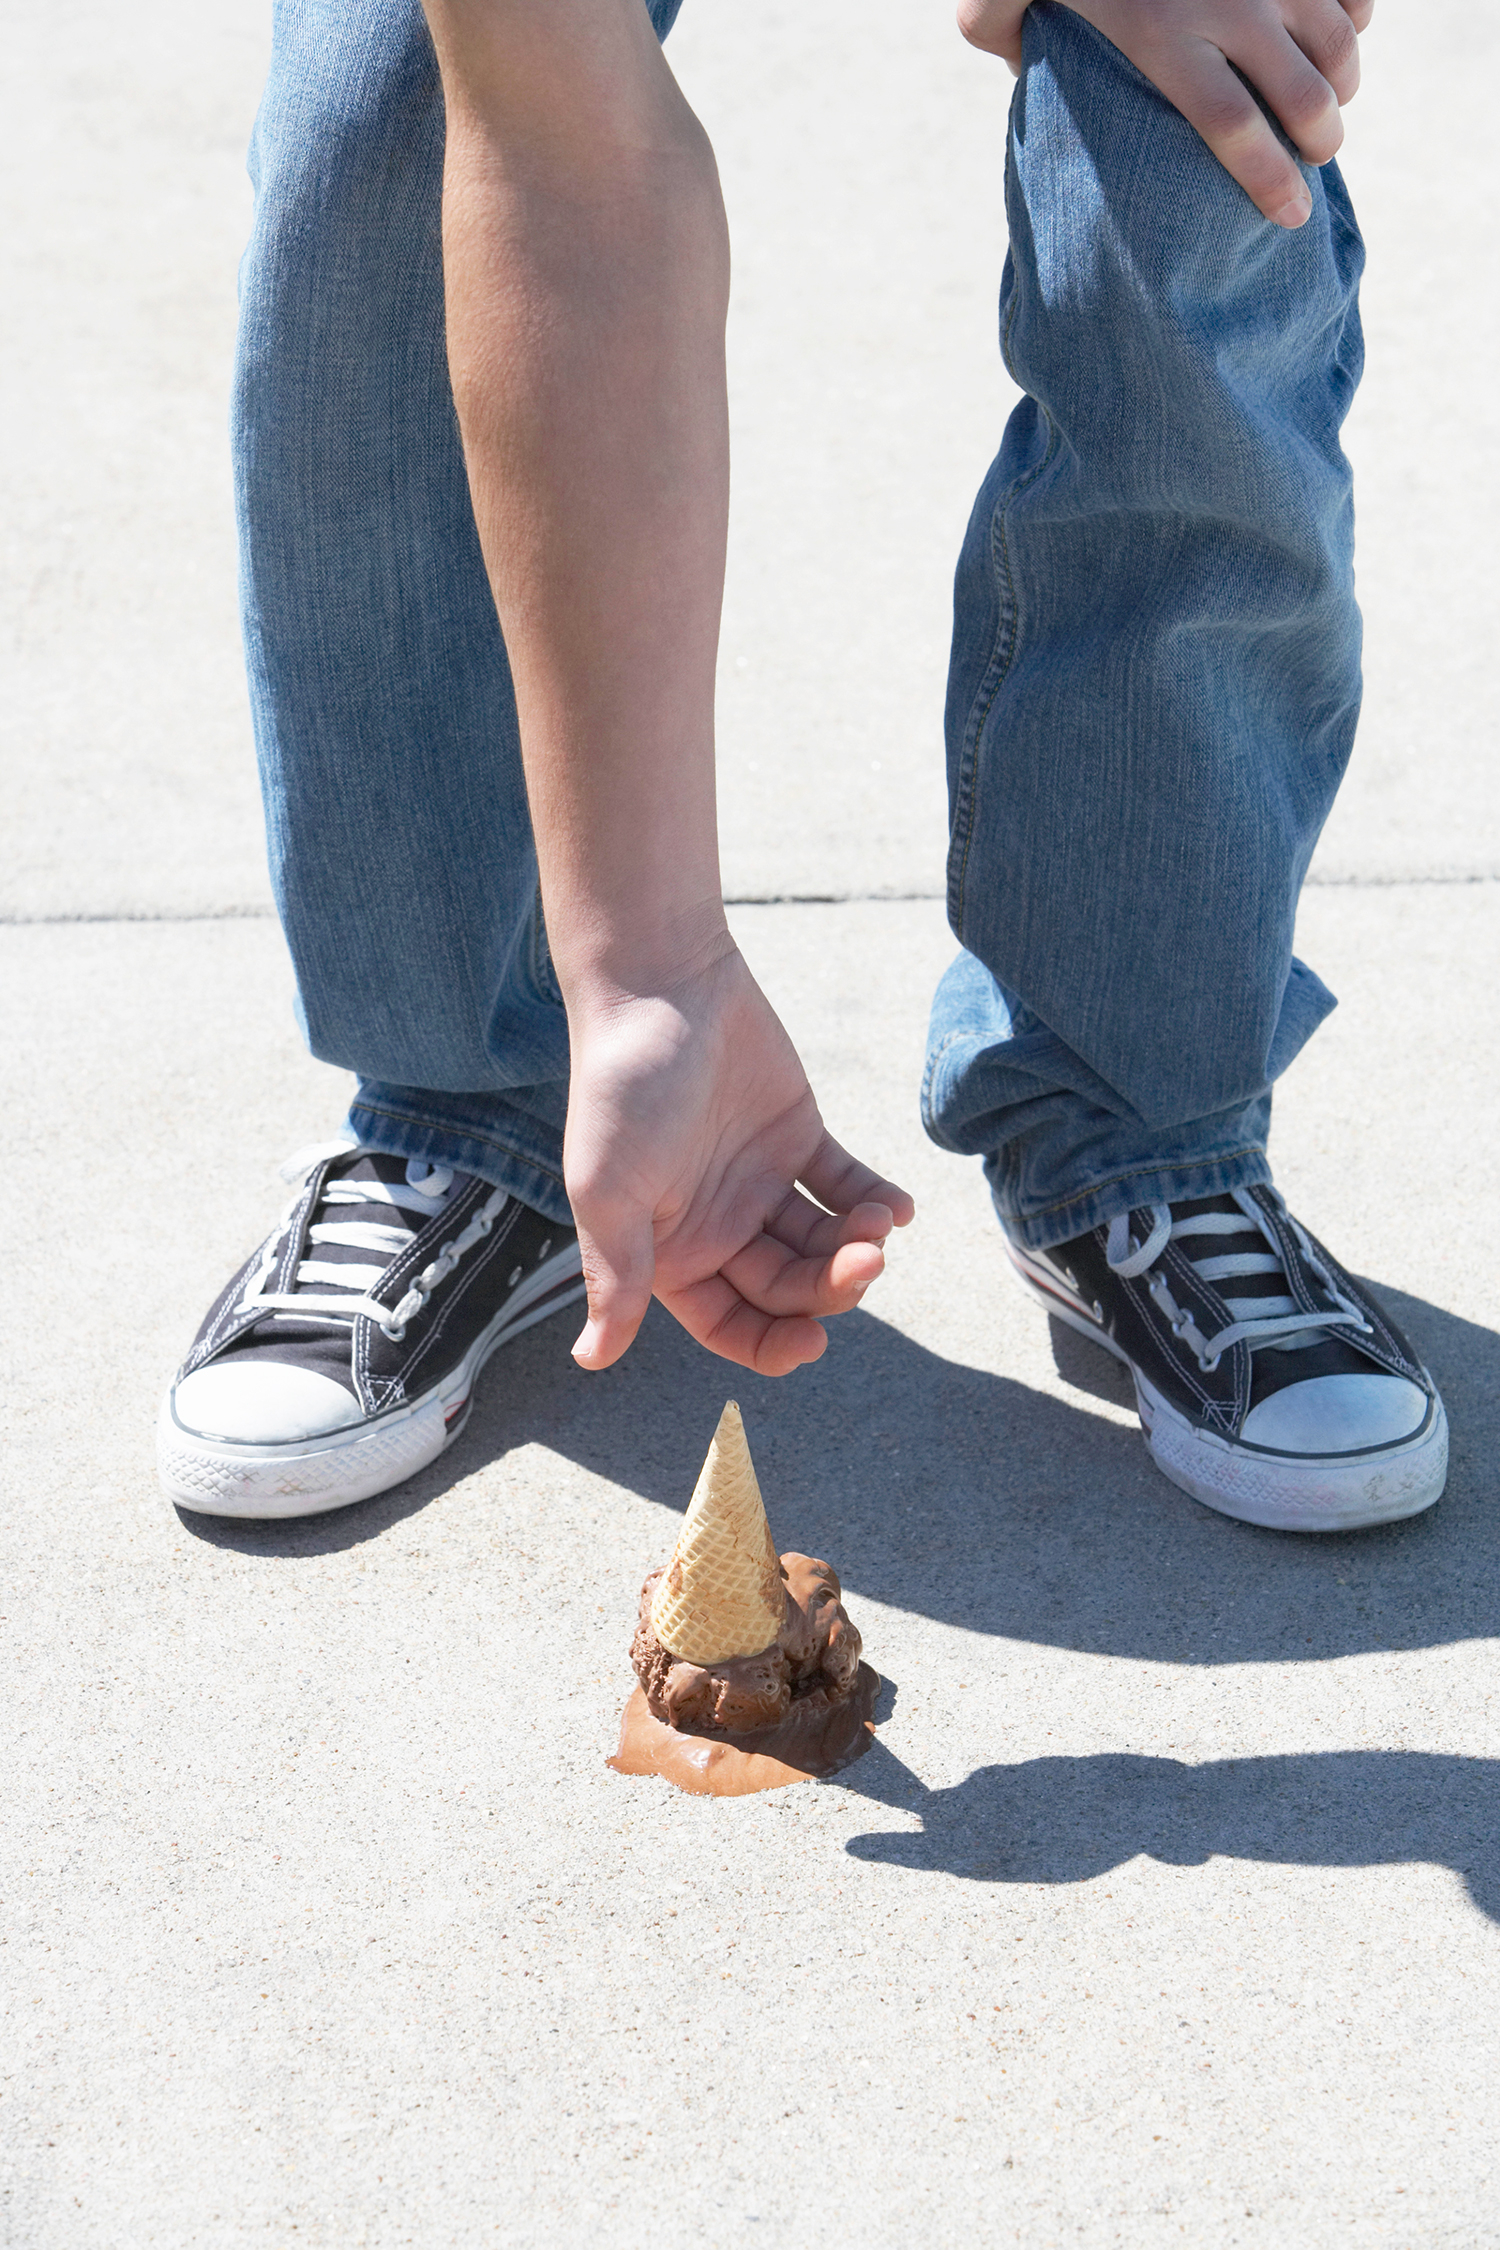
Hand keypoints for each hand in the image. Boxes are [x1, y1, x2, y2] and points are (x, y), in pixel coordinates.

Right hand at [562, 942, 915, 1375]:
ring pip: (822, 1241)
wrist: (659, 984)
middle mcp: (717, 1226)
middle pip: (788, 1288)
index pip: (731, 1326)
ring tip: (879, 1223)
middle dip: (828, 1287)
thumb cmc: (620, 1088)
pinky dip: (875, 1200)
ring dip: (857, 1244)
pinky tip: (896, 1206)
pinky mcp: (798, 1137)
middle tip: (864, 1263)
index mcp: (670, 1252)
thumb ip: (616, 1276)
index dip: (771, 1344)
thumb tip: (592, 1360)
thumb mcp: (608, 1191)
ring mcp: (760, 1182)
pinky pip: (844, 1185)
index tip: (812, 1342)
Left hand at [957, 0, 1370, 226]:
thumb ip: (999, 31)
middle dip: (1324, 138)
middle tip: (1318, 158)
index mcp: (1159, 34)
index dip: (1271, 179)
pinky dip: (1354, 16)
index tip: (1292, 216)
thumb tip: (1016, 71)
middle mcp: (1223, 0)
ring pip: (1336, 37)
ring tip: (1331, 107)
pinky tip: (1341, 37)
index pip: (1235, 126)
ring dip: (1345, 80)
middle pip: (1302, 91)